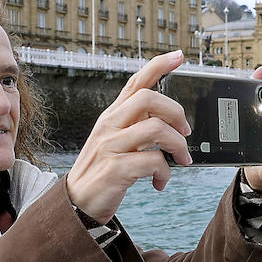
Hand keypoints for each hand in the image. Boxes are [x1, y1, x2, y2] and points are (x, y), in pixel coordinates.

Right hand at [67, 51, 191, 222]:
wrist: (75, 205)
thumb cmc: (101, 173)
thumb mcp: (114, 143)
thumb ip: (136, 128)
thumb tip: (169, 122)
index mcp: (112, 117)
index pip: (135, 82)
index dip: (158, 66)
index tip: (178, 56)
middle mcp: (109, 126)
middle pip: (148, 99)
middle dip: (176, 113)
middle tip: (185, 132)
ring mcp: (110, 146)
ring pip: (155, 129)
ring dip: (177, 146)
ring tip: (181, 160)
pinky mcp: (114, 169)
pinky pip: (152, 162)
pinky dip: (164, 173)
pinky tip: (159, 182)